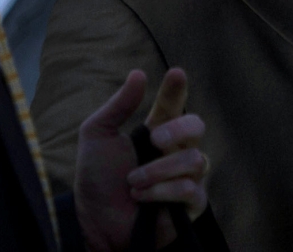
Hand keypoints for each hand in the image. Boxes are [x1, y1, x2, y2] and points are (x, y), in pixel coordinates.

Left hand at [74, 68, 207, 251]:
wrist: (95, 221)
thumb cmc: (97, 178)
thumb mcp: (98, 135)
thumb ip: (118, 105)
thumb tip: (138, 73)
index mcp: (157, 130)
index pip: (172, 104)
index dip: (177, 88)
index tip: (176, 73)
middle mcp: (176, 150)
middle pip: (197, 126)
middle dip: (178, 129)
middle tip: (154, 139)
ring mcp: (187, 177)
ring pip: (194, 160)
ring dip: (159, 171)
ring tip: (133, 182)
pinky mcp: (191, 204)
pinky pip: (190, 190)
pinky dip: (162, 192)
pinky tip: (143, 198)